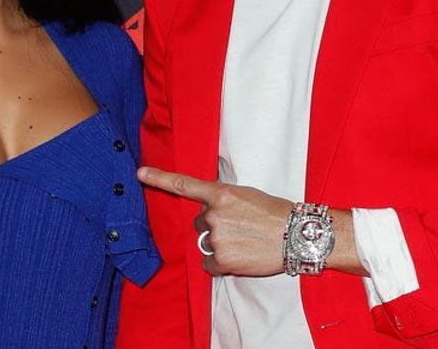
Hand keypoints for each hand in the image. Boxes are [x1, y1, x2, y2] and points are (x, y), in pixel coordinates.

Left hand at [137, 166, 291, 275]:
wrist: (297, 235)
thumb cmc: (275, 213)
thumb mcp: (246, 195)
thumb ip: (222, 200)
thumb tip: (207, 212)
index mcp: (221, 193)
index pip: (184, 185)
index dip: (160, 178)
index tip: (140, 173)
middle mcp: (214, 215)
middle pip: (199, 222)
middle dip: (214, 226)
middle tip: (241, 227)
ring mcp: (216, 238)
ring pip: (206, 243)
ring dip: (220, 244)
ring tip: (245, 241)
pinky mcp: (222, 259)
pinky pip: (209, 264)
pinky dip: (221, 264)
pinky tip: (241, 256)